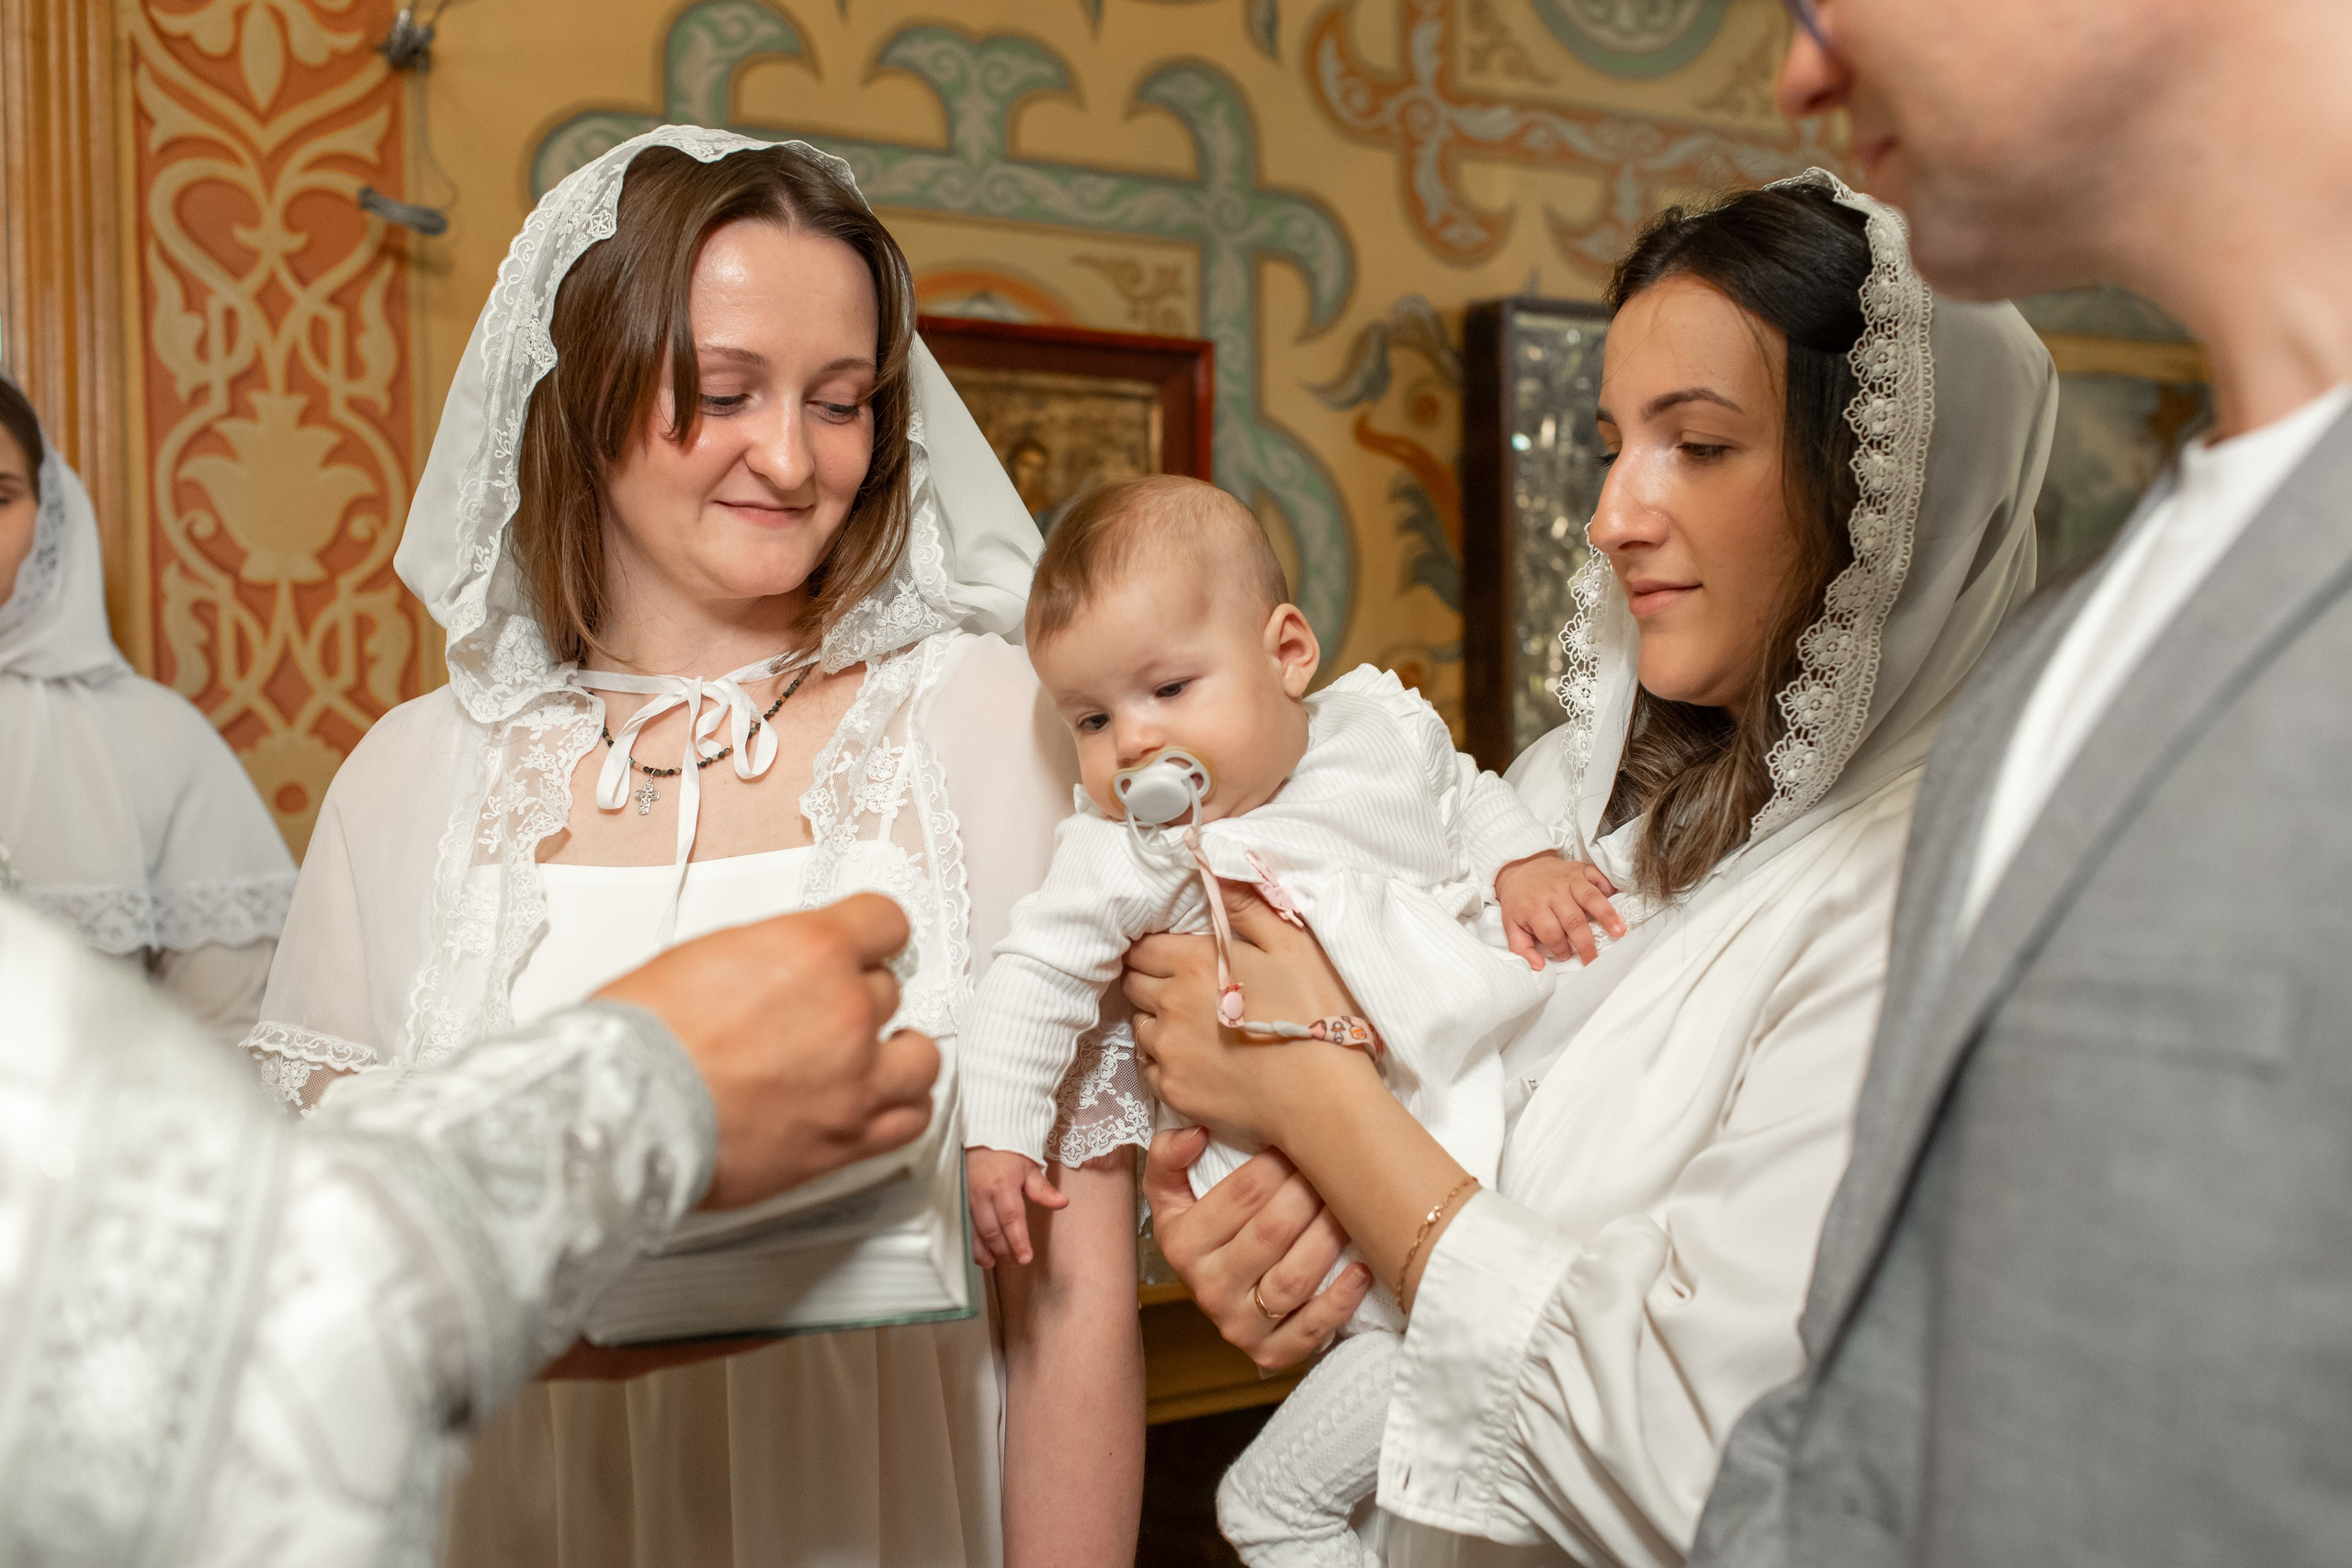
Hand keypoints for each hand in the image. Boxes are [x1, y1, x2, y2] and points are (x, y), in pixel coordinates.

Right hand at [597, 892, 940, 1209]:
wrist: (623, 1111)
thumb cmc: (641, 1039)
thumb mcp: (705, 956)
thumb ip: (767, 958)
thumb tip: (781, 969)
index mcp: (811, 950)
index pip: (885, 921)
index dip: (871, 935)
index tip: (866, 945)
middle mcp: (845, 1010)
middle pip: (887, 991)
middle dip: (856, 1000)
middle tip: (822, 1017)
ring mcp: (853, 1078)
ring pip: (920, 1057)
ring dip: (897, 1055)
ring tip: (871, 1061)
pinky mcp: (846, 1139)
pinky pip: (911, 1119)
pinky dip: (900, 1109)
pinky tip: (878, 1104)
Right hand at [967, 1146, 1069, 1267]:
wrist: (981, 1137)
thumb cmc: (1008, 1154)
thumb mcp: (1029, 1168)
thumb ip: (1043, 1190)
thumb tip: (1062, 1203)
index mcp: (1002, 1185)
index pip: (1011, 1219)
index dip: (1018, 1241)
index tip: (1026, 1258)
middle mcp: (981, 1194)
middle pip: (992, 1231)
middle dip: (1004, 1250)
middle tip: (1017, 1261)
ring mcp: (966, 1199)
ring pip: (974, 1233)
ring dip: (985, 1252)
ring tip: (996, 1263)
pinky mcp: (957, 1202)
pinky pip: (962, 1228)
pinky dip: (970, 1244)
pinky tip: (979, 1254)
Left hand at [1123, 884, 1372, 1148]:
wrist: (1323, 1098)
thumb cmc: (1314, 1013)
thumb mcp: (1290, 944)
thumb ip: (1245, 906)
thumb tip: (1213, 873)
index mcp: (1193, 964)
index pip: (1142, 947)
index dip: (1155, 947)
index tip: (1175, 953)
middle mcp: (1169, 1006)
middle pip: (1133, 984)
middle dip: (1151, 979)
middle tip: (1186, 986)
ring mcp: (1168, 1053)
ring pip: (1140, 1025)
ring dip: (1157, 1019)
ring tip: (1195, 1024)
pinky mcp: (1173, 1091)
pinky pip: (1150, 1067)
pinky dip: (1166, 1059)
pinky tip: (1199, 1057)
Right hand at [1143, 1128, 1370, 1370]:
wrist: (1215, 1290)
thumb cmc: (1203, 1229)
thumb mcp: (1171, 1194)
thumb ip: (1168, 1157)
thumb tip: (1193, 1135)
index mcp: (1181, 1244)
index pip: (1241, 1193)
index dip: (1279, 1163)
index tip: (1302, 1141)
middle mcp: (1206, 1288)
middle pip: (1272, 1231)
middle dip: (1310, 1193)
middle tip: (1335, 1167)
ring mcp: (1239, 1325)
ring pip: (1294, 1277)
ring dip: (1329, 1237)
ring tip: (1350, 1208)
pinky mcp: (1271, 1352)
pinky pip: (1312, 1328)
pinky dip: (1341, 1298)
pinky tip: (1361, 1268)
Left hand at [1495, 851, 1624, 967]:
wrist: (1521, 868)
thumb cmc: (1520, 901)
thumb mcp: (1511, 926)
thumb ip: (1521, 949)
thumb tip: (1539, 966)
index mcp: (1534, 907)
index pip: (1551, 934)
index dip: (1560, 949)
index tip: (1565, 956)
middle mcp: (1553, 893)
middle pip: (1573, 921)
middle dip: (1585, 944)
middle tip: (1594, 960)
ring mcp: (1569, 879)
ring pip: (1591, 898)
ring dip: (1607, 915)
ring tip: (1619, 932)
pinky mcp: (1581, 869)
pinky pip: (1599, 877)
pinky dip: (1610, 889)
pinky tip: (1616, 901)